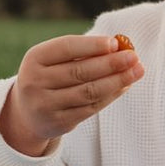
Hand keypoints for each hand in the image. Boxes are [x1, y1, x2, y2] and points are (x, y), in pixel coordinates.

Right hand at [0, 34, 143, 155]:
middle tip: (134, 57)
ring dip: (117, 81)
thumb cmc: (49, 76)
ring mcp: (46, 105)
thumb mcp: (54, 60)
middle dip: (111, 64)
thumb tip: (119, 47)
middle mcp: (35, 82)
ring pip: (89, 92)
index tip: (116, 43)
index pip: (66, 48)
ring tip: (136, 71)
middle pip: (80, 71)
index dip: (92, 45)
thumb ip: (82, 53)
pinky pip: (91, 108)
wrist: (28, 113)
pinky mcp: (59, 122)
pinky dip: (111, 96)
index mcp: (35, 58)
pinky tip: (125, 86)